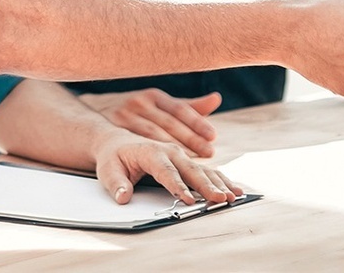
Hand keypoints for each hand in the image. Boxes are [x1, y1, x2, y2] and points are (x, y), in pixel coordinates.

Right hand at [79, 90, 221, 157]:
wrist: (97, 115)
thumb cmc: (137, 113)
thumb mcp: (161, 105)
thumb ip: (189, 106)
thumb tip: (215, 99)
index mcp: (153, 96)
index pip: (179, 108)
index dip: (197, 122)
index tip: (212, 136)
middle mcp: (139, 104)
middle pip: (169, 122)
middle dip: (191, 139)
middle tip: (209, 153)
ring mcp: (126, 117)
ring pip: (154, 134)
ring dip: (174, 149)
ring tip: (193, 164)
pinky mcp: (116, 132)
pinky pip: (138, 145)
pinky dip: (155, 157)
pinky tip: (170, 171)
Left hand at [91, 131, 242, 206]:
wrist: (117, 142)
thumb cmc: (114, 157)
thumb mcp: (108, 170)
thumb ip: (116, 184)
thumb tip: (123, 197)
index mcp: (151, 152)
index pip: (167, 172)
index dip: (178, 187)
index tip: (189, 200)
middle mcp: (170, 152)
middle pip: (191, 171)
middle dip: (207, 186)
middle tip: (220, 200)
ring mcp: (181, 156)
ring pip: (204, 170)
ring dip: (220, 184)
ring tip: (234, 196)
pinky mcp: (187, 162)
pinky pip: (207, 171)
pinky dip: (222, 180)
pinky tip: (235, 190)